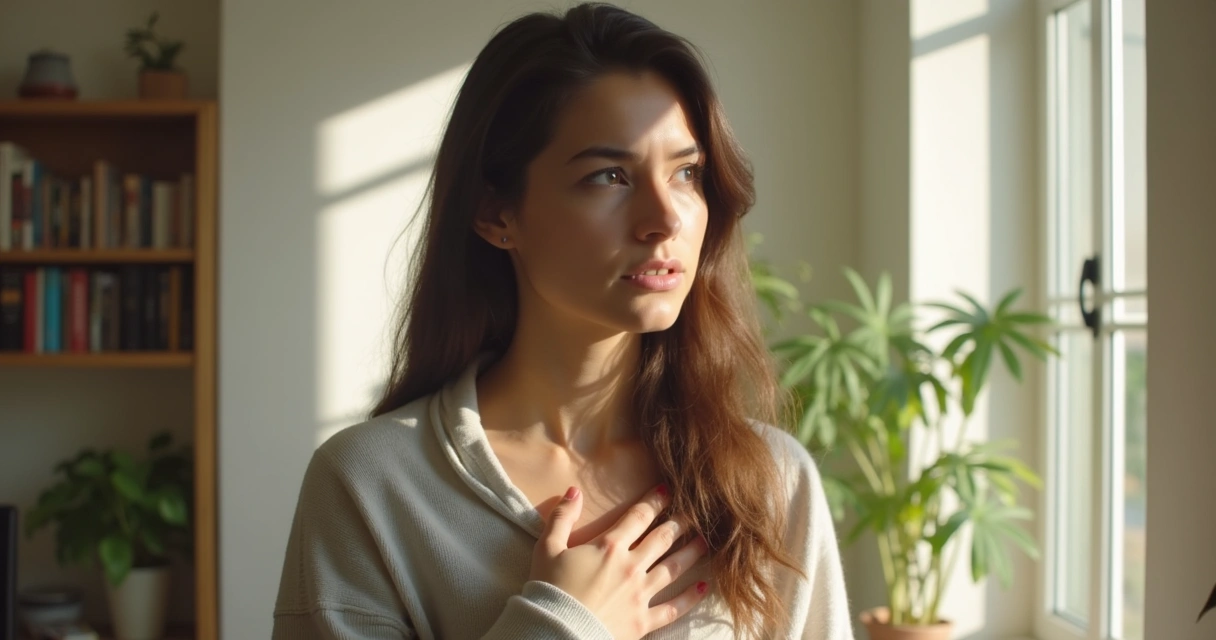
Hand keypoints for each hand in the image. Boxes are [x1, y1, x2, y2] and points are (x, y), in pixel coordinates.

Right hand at [530, 484, 710, 639]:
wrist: (554, 632)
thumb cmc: (548, 590)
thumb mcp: (547, 548)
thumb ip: (562, 517)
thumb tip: (574, 491)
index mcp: (609, 547)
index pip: (639, 516)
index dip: (655, 500)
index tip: (668, 489)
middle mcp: (631, 567)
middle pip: (663, 538)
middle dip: (680, 522)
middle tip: (696, 512)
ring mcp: (640, 595)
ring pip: (674, 568)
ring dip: (691, 553)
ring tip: (705, 542)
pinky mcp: (643, 621)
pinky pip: (673, 608)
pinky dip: (690, 597)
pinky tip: (704, 586)